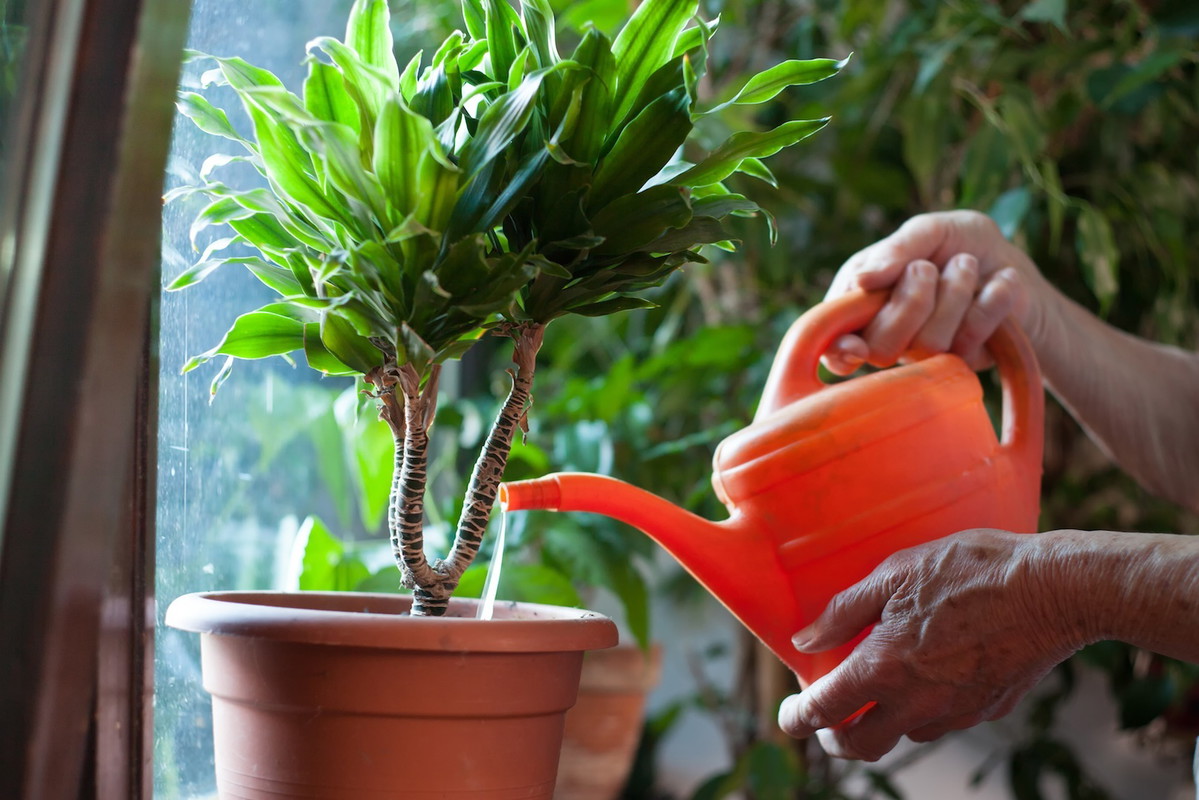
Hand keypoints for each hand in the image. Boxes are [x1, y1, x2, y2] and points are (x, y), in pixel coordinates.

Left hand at [777, 529, 1083, 760]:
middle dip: (835, 738)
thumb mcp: (896, 573)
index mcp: (885, 668)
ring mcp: (957, 712)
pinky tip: (928, 677)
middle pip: (861, 745)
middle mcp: (918, 702)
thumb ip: (845, 611)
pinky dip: (923, 711)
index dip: (797, 719)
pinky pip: (944, 722)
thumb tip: (805, 639)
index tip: (788, 716)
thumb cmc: (972, 569)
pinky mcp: (989, 710)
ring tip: (878, 688)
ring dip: (882, 722)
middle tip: (827, 716)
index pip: (825, 711)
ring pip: (904, 736)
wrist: (1055, 589)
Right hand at [823, 211, 1050, 373]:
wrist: (1013, 264)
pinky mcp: (962, 363)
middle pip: (881, 346)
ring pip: (927, 345)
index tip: (854, 346)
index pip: (833, 338)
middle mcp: (884, 335)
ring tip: (967, 266)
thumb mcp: (929, 231)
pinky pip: (970, 341)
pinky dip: (991, 301)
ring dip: (954, 293)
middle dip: (911, 300)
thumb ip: (896, 249)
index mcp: (860, 301)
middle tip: (928, 267)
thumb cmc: (961, 243)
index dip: (838, 348)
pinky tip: (999, 283)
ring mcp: (923, 355)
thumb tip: (862, 279)